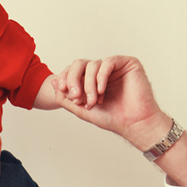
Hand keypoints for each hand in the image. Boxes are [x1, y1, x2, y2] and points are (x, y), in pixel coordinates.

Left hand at [52, 55, 169, 148]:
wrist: (133, 123)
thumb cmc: (112, 118)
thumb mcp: (81, 110)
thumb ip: (66, 98)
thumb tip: (52, 81)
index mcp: (92, 80)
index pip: (73, 71)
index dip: (65, 78)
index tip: (62, 91)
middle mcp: (102, 71)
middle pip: (80, 64)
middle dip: (73, 79)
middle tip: (75, 96)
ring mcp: (115, 67)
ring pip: (93, 65)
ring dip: (89, 84)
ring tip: (93, 101)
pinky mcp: (127, 63)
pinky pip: (108, 62)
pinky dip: (101, 77)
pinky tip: (101, 91)